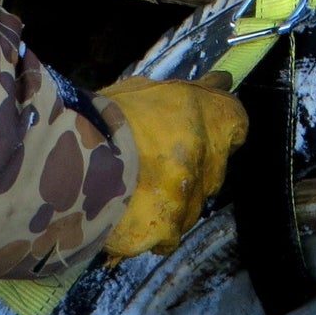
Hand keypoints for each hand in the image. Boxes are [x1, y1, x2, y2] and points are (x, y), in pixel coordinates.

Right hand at [98, 75, 248, 258]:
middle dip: (188, 165)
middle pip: (211, 167)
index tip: (194, 127)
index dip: (214, 128)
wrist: (80, 160)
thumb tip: (223, 80)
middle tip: (149, 158)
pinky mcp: (169, 233)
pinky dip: (150, 228)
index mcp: (217, 120)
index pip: (235, 125)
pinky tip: (126, 214)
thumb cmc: (114, 115)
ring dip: (169, 198)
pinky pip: (166, 234)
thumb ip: (195, 90)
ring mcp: (194, 202)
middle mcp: (215, 163)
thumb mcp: (151, 88)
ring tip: (129, 187)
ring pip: (188, 203)